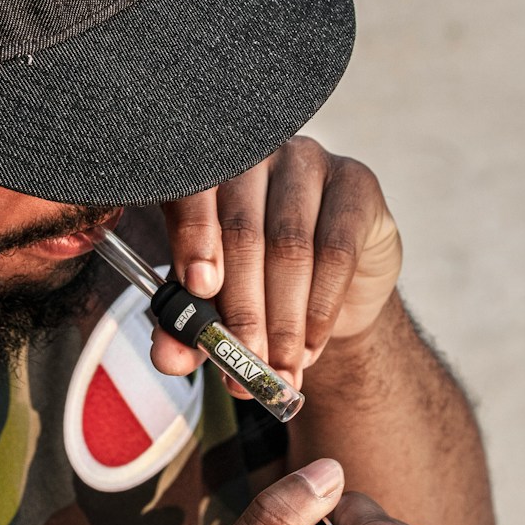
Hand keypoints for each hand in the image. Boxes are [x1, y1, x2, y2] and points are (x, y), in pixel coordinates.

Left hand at [155, 137, 401, 392]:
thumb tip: (169, 357)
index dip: (193, 237)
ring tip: (279, 368)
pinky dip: (321, 307)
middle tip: (242, 360)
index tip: (198, 287)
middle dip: (242, 306)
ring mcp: (308, 162)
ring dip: (283, 318)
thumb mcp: (217, 305)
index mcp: (206, 174)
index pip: (192, 195)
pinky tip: (311, 345)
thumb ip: (187, 327)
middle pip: (243, 231)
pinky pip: (337, 250)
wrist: (338, 284)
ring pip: (290, 245)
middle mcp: (255, 156)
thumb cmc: (263, 280)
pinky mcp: (355, 182)